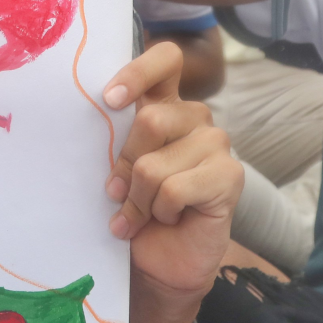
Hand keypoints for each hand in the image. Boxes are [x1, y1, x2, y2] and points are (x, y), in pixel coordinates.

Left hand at [102, 42, 239, 302]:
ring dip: (139, 198)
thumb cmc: (135, 209)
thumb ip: (115, 138)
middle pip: (150, 119)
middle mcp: (193, 117)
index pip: (166, 60)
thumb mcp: (117, 167)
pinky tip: (170, 219)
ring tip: (144, 213)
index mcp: (165, 104)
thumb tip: (91, 118)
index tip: (110, 100)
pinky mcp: (230, 175)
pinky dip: (161, 212)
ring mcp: (216, 143)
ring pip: (154, 164)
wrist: (160, 262)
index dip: (138, 72)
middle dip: (125, 165)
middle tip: (118, 192)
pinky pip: (174, 189)